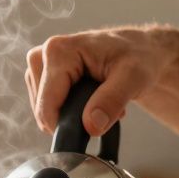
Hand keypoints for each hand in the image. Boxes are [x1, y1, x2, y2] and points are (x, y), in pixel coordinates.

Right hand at [26, 27, 172, 136]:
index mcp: (57, 52)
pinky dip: (68, 111)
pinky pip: (48, 108)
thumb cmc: (137, 57)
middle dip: (73, 118)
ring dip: (72, 116)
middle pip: (44, 111)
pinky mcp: (42, 76)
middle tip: (103, 106)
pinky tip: (88, 99)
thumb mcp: (133, 77)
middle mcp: (41, 56)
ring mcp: (39, 67)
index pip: (47, 107)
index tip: (97, 124)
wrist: (139, 51)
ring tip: (98, 99)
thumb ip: (112, 100)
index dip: (68, 126)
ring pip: (45, 113)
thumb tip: (90, 126)